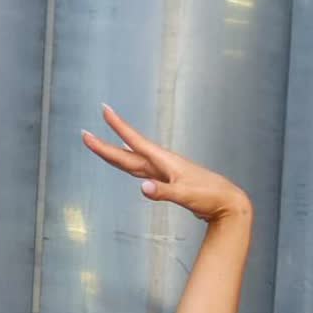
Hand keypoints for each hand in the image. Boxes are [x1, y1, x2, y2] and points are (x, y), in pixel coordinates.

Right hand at [81, 104, 250, 221]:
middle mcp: (161, 164)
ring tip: (99, 146)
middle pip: (127, 153)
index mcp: (164, 162)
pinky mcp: (169, 183)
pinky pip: (144, 171)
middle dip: (105, 145)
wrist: (227, 203)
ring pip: (134, 162)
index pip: (135, 142)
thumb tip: (143, 189)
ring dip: (115, 154)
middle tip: (85, 135)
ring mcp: (164, 173)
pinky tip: (130, 167)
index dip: (119, 127)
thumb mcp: (186, 196)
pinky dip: (132, 167)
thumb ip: (164, 192)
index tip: (104, 109)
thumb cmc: (210, 197)